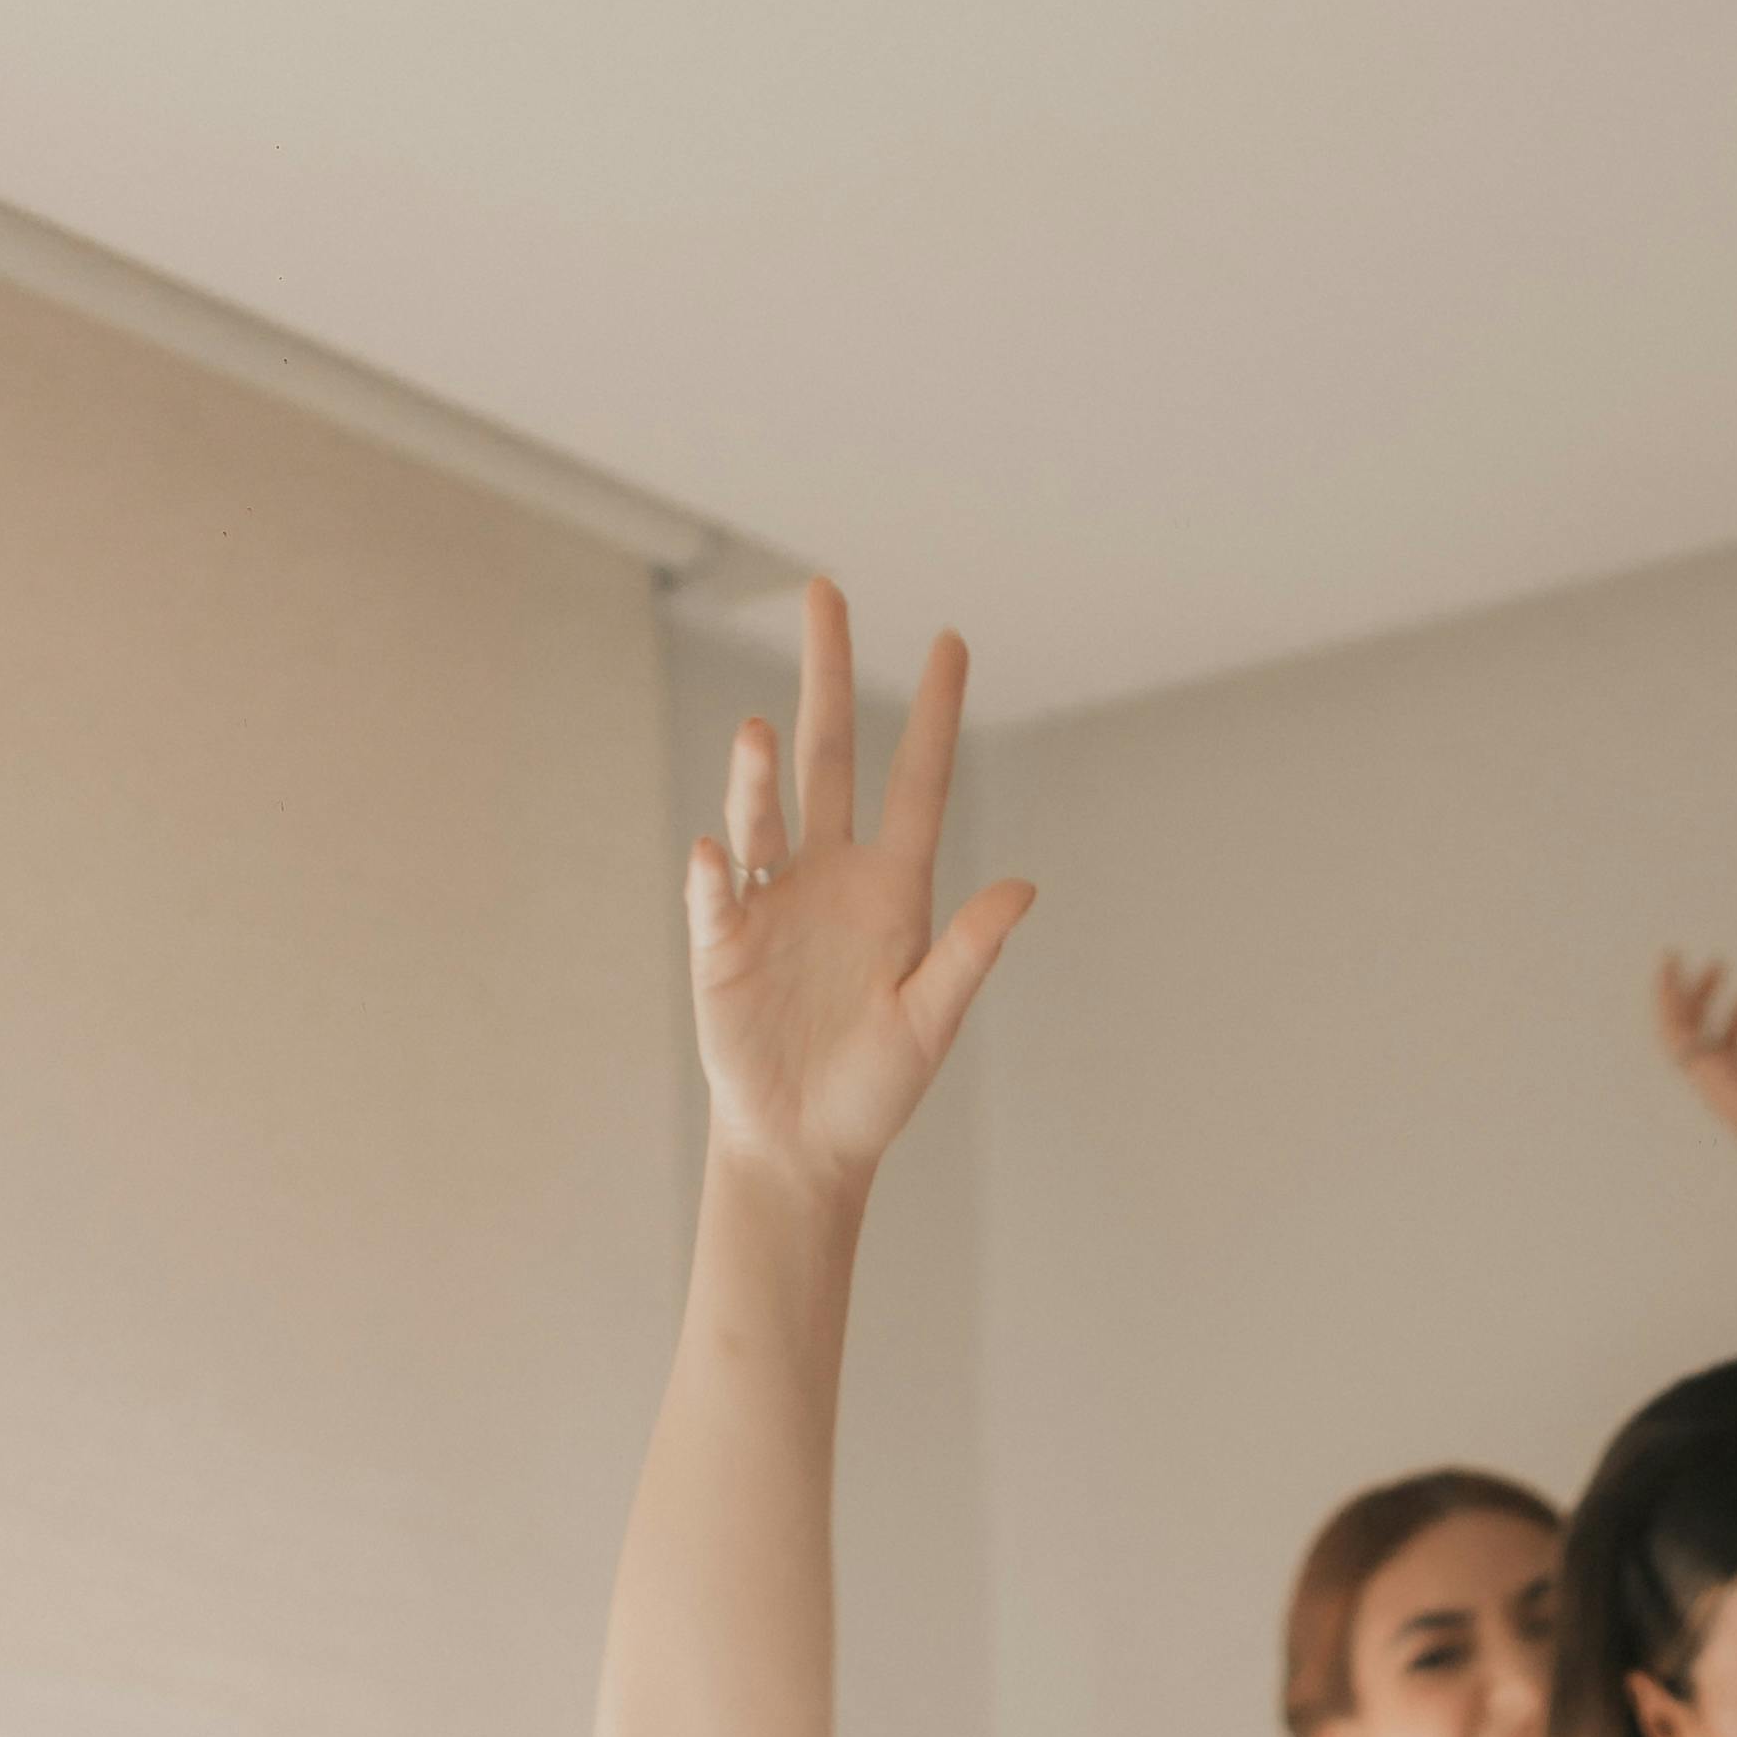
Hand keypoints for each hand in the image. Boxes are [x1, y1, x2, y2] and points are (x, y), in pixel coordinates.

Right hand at [685, 578, 1034, 1202]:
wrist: (802, 1144)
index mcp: (894, 891)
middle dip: (828, 673)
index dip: (937, 714)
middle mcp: (831, 876)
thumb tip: (1023, 889)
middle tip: (825, 592)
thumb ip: (968, 954)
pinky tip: (715, 855)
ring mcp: (772, 900)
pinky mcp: (721, 939)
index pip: (919, 782)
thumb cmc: (874, 1091)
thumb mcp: (929, 1025)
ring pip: (766, 808)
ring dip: (758, 769)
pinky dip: (712, 871)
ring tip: (756, 731)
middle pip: (830, 753)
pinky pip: (715, 891)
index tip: (951, 639)